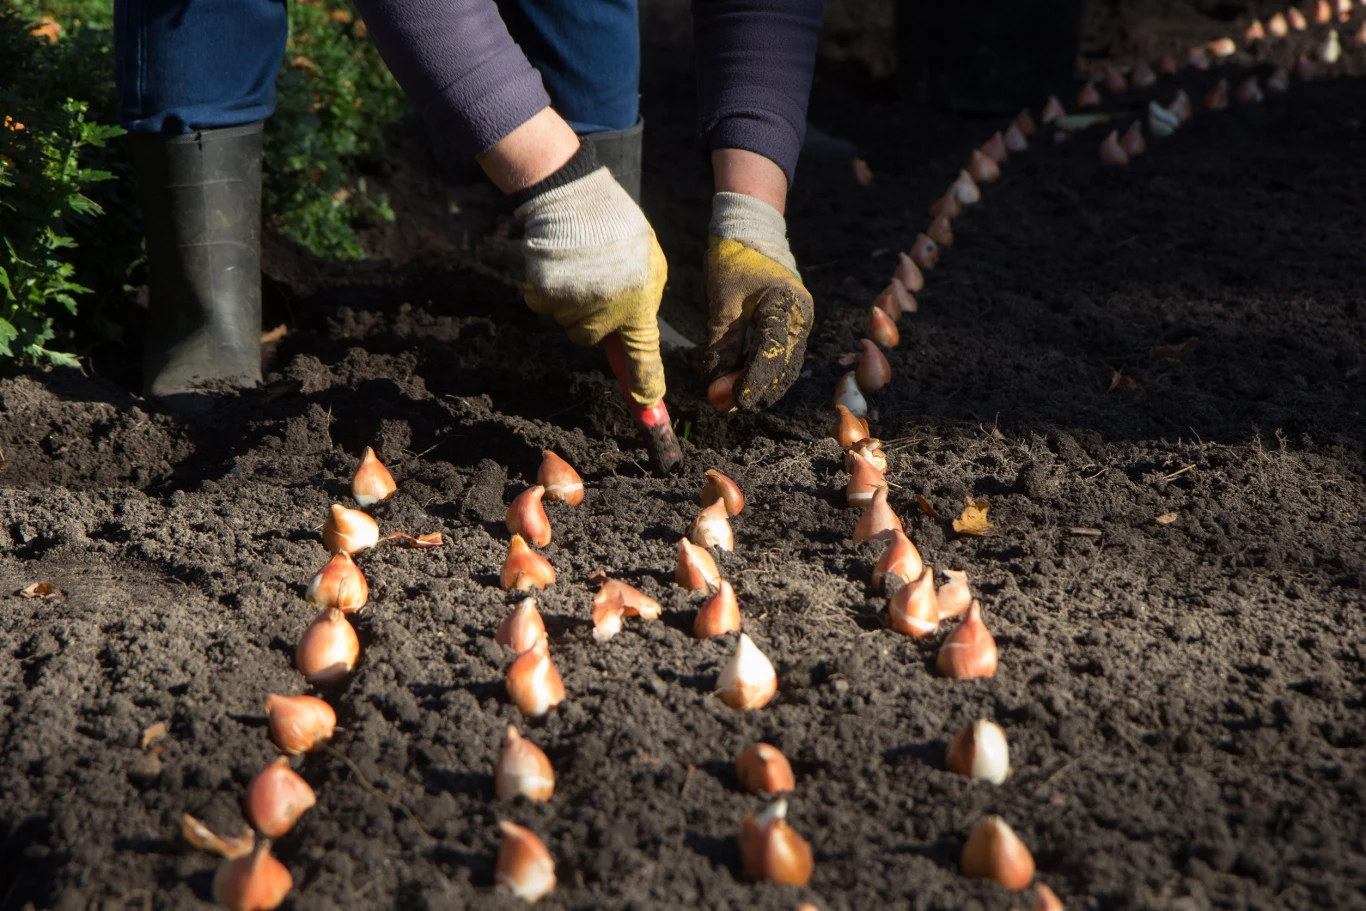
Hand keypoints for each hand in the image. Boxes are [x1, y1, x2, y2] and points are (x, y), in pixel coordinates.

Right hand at [516, 165, 667, 406]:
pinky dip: (550, 289)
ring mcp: (571, 308)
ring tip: (581, 264)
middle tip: (599, 278)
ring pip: (569, 323)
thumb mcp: (649, 265)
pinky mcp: (542, 298)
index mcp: (638, 305)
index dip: (645, 386)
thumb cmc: (618, 230)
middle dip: (595, 316)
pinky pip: (546, 306)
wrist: (575, 198)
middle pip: (593, 338)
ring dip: (573, 301)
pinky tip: (560, 263)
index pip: (643, 358)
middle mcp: (605, 314)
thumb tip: (631, 335)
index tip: (648, 409)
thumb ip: (643, 303)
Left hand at [703, 191, 812, 410]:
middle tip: (724, 406)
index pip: (771, 354)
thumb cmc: (733, 260)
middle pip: (783, 368)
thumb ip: (722, 346)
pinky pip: (780, 357)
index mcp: (786, 306)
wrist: (750, 230)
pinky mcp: (791, 325)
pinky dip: (762, 374)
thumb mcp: (722, 303)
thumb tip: (715, 386)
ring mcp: (799, 322)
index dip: (751, 382)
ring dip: (759, 387)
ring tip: (730, 402)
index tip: (730, 401)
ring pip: (784, 367)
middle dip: (755, 391)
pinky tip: (742, 386)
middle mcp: (800, 318)